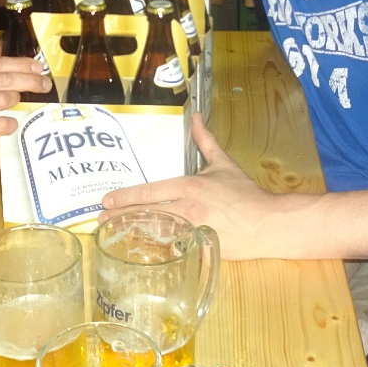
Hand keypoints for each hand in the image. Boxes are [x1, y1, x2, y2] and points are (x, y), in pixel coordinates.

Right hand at [0, 56, 49, 165]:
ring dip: (18, 100)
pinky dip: (10, 124)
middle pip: (5, 79)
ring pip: (4, 98)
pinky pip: (1, 125)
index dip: (21, 64)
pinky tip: (10, 124)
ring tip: (23, 102)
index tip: (37, 66)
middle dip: (30, 80)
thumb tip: (2, 60)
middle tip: (44, 83)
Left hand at [101, 117, 287, 259]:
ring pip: (154, 233)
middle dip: (120, 217)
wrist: (267, 223)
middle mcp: (187, 208)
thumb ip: (205, 141)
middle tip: (100, 220)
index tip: (107, 200)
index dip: (125, 197)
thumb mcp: (223, 164)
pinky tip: (140, 249)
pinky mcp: (199, 249)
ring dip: (133, 233)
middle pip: (146, 214)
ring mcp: (192, 231)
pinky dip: (155, 248)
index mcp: (189, 186)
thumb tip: (196, 116)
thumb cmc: (245, 194)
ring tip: (114, 234)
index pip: (149, 192)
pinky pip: (171, 249)